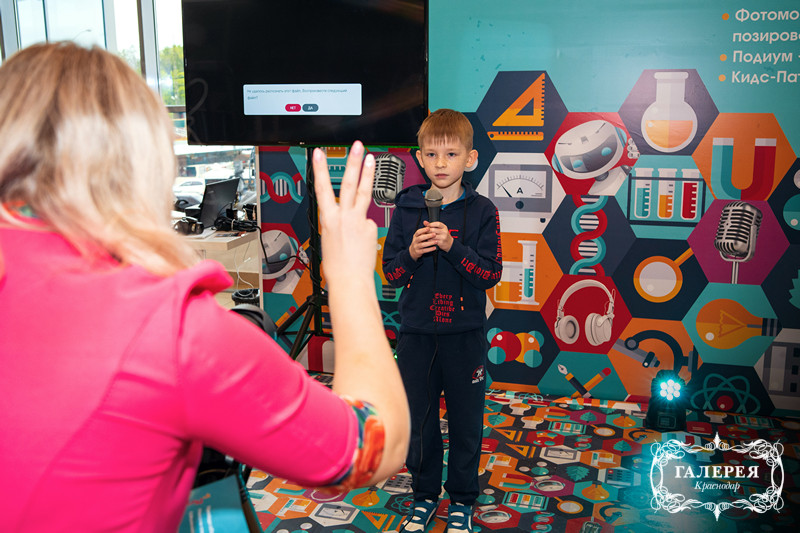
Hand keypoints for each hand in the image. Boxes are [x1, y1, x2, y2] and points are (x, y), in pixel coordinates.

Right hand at [313, 142, 376, 286]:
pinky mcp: (371, 228)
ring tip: (371, 157)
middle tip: (356, 146)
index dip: (321, 169)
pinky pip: (368, 223)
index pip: (323, 188)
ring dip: (368, 173)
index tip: (320, 153)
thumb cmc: (337, 266)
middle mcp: (343, 217)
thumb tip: (353, 218)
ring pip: (364, 193)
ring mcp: (359, 221)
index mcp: (328, 219)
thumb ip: (340, 223)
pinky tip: (362, 242)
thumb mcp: (329, 240)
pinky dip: (365, 229)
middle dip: (352, 162)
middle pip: (349, 184)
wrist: (350, 281)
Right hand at [408, 226, 436, 260]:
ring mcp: (416, 246)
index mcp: (415, 236)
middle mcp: (415, 241)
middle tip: (434, 234)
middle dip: (427, 236)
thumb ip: (423, 231)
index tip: (429, 228)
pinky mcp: (418, 252)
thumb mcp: (419, 236)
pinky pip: (424, 250)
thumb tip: (427, 222)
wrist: (413, 251)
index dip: (423, 230)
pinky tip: (434, 248)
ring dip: (430, 243)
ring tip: (436, 241)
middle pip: (420, 238)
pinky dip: (429, 249)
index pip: (418, 232)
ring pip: (422, 245)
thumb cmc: (419, 242)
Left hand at [423, 220, 452, 251]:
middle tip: (424, 231)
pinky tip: (427, 240)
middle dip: (427, 230)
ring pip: (432, 236)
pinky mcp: (441, 242)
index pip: (438, 224)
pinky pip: (433, 241)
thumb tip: (424, 222)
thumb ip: (432, 225)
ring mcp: (443, 237)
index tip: (427, 225)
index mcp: (444, 227)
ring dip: (427, 236)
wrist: (449, 243)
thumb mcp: (439, 229)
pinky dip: (429, 240)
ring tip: (424, 236)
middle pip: (434, 230)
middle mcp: (444, 231)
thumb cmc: (443, 234)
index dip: (431, 224)